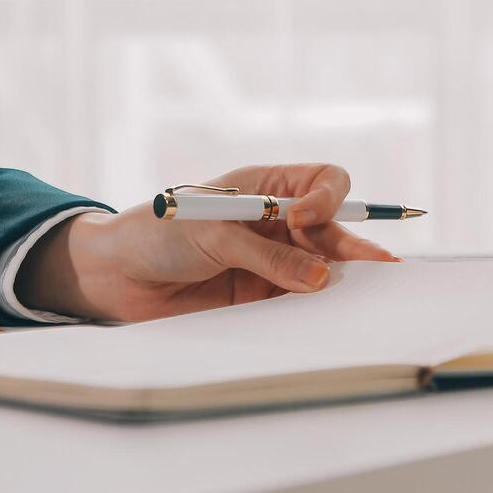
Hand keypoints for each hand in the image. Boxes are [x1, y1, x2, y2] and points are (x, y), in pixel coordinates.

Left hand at [15, 164, 398, 321]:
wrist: (116, 276)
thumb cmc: (157, 235)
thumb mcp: (214, 235)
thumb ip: (269, 256)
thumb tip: (323, 277)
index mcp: (264, 185)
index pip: (322, 181)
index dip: (327, 198)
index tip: (305, 218)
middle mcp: (274, 218)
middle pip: (332, 227)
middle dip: (351, 244)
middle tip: (376, 266)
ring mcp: (270, 257)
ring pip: (323, 264)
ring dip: (339, 275)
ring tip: (354, 292)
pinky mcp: (261, 294)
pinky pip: (300, 298)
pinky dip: (315, 304)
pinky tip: (323, 311)